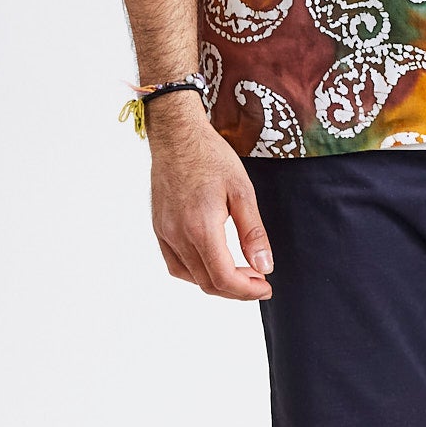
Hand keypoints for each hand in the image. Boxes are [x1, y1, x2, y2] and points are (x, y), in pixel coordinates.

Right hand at [146, 91, 273, 300]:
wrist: (177, 135)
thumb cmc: (210, 157)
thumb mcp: (242, 192)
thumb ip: (253, 233)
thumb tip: (264, 266)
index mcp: (200, 227)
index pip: (224, 278)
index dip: (248, 291)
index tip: (266, 286)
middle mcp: (178, 235)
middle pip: (208, 283)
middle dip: (237, 289)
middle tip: (259, 279)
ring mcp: (165, 233)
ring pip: (191, 278)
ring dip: (217, 283)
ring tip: (240, 272)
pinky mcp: (159, 228)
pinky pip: (176, 264)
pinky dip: (196, 273)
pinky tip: (213, 263)